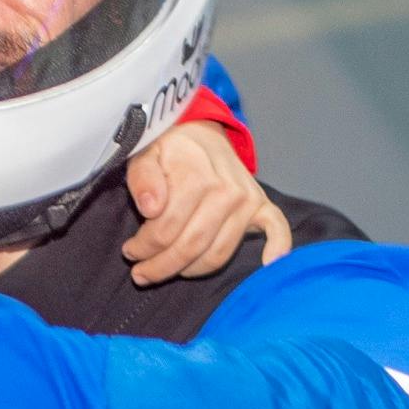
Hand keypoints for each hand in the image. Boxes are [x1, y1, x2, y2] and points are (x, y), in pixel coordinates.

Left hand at [122, 120, 290, 284]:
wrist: (200, 135)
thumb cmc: (169, 150)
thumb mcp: (145, 154)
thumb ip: (143, 178)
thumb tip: (151, 208)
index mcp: (198, 176)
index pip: (167, 229)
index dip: (145, 247)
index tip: (130, 252)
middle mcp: (228, 191)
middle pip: (192, 246)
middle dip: (161, 265)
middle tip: (141, 273)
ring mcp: (248, 200)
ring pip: (218, 254)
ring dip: (191, 270)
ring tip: (166, 270)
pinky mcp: (262, 206)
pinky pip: (276, 229)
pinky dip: (277, 247)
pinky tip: (269, 263)